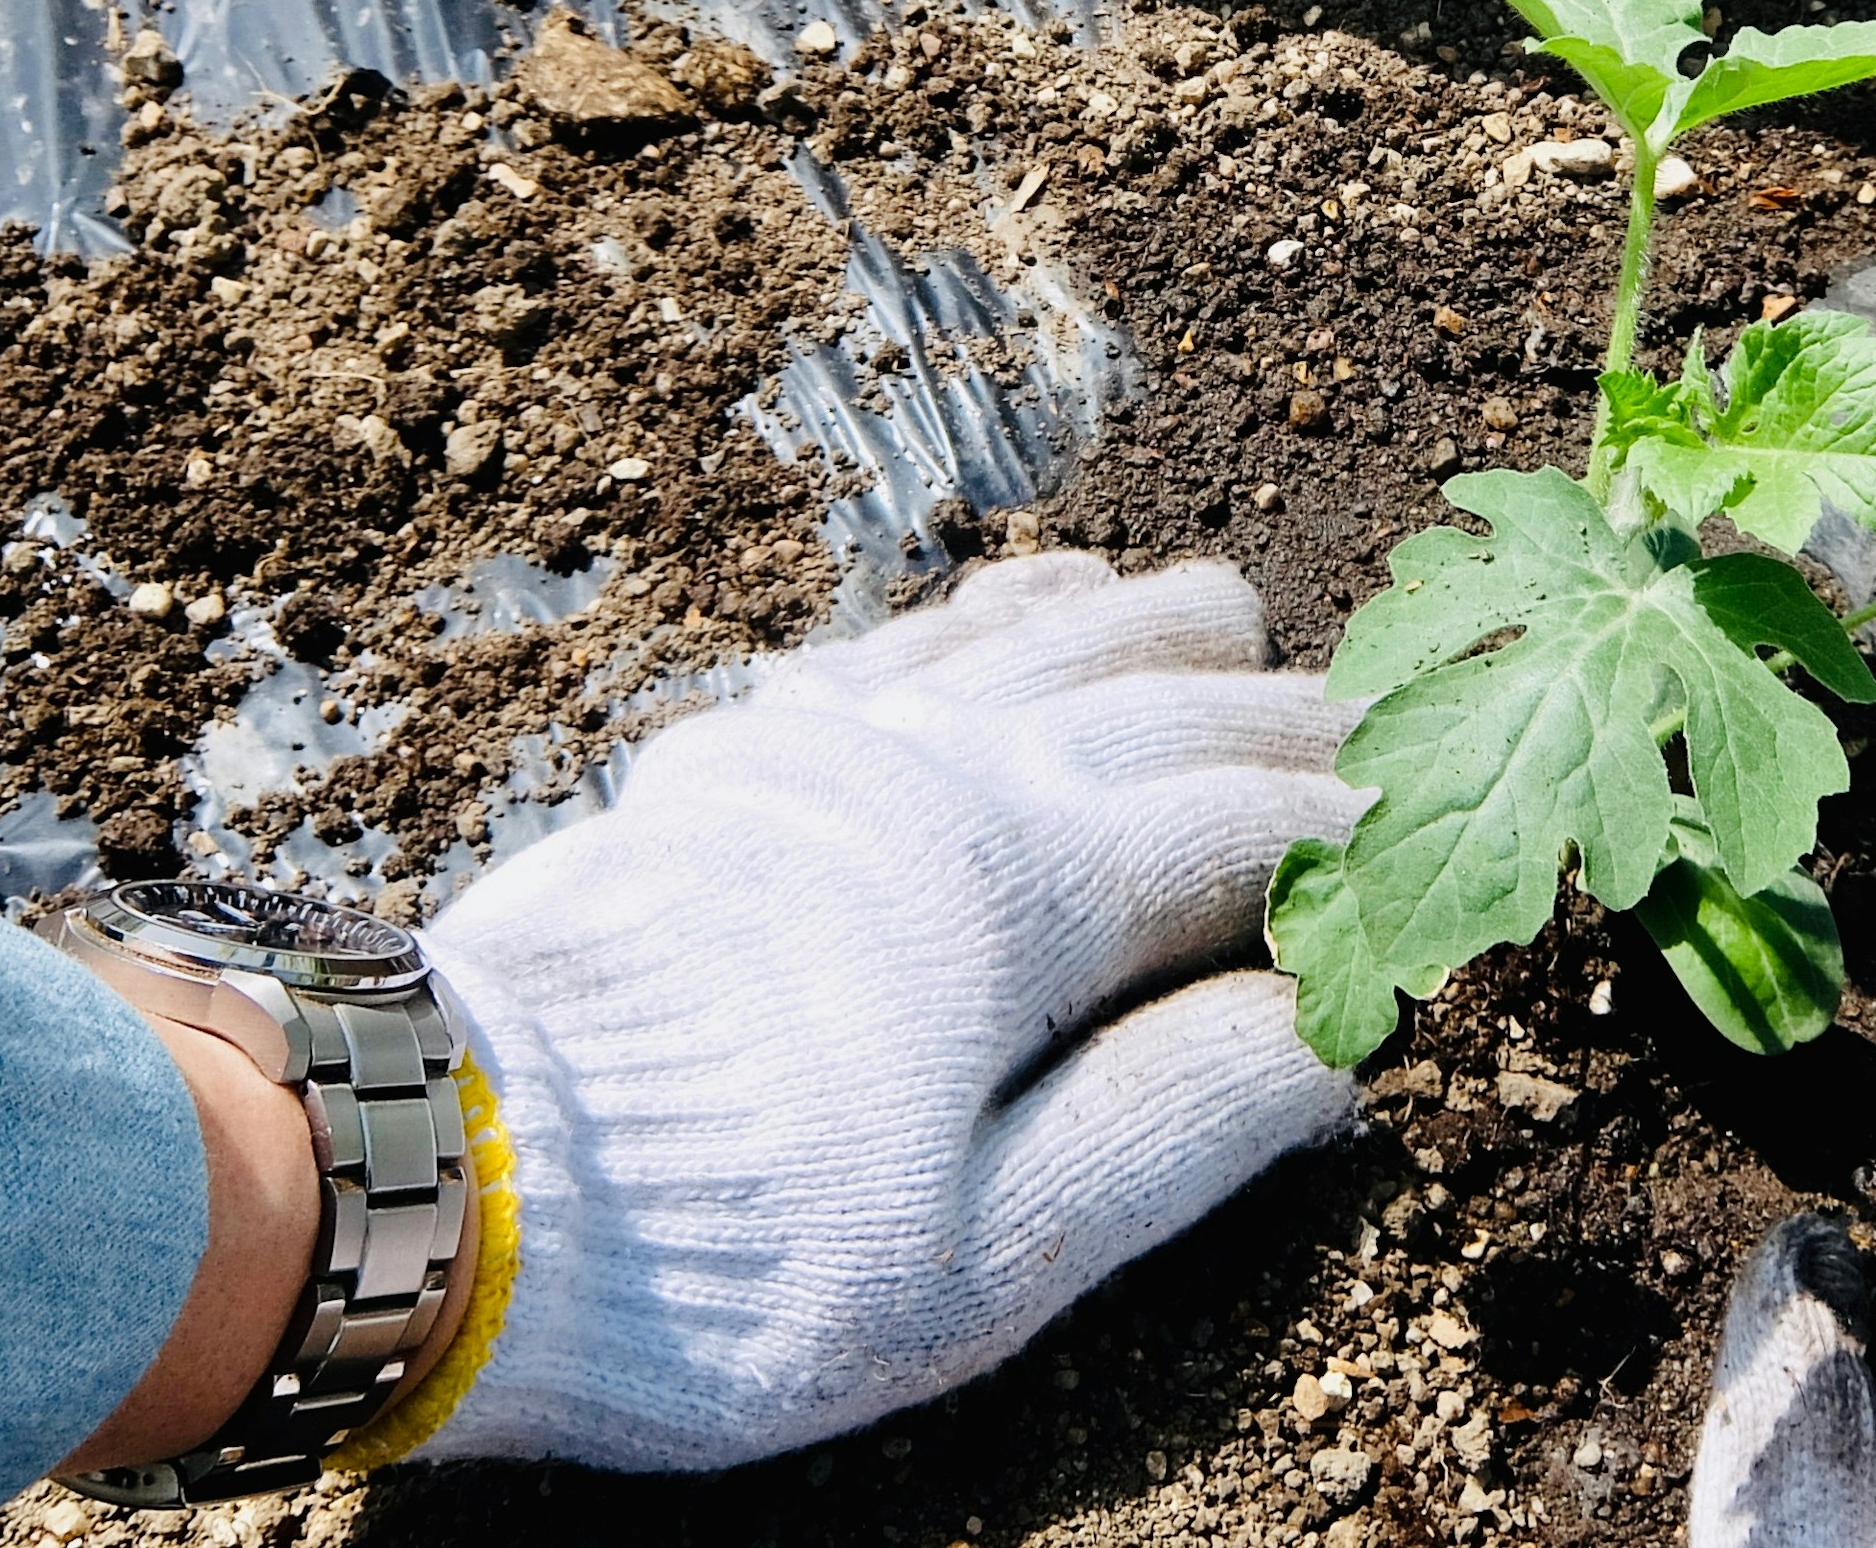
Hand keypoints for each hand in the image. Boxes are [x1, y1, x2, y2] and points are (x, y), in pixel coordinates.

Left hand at [418, 552, 1362, 1473]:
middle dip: (1290, 713)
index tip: (1428, 850)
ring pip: (1044, 622)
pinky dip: (1009, 610)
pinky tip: (1028, 616)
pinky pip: (913, 627)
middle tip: (1373, 735)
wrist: (448, 1173)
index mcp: (1026, 888)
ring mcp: (834, 738)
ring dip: (1159, 626)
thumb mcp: (983, 1264)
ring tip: (1234, 626)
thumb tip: (1324, 1034)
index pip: (1250, 820)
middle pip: (1169, 690)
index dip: (1356, 834)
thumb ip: (1170, 1130)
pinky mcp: (740, 745)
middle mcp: (946, 768)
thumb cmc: (729, 1253)